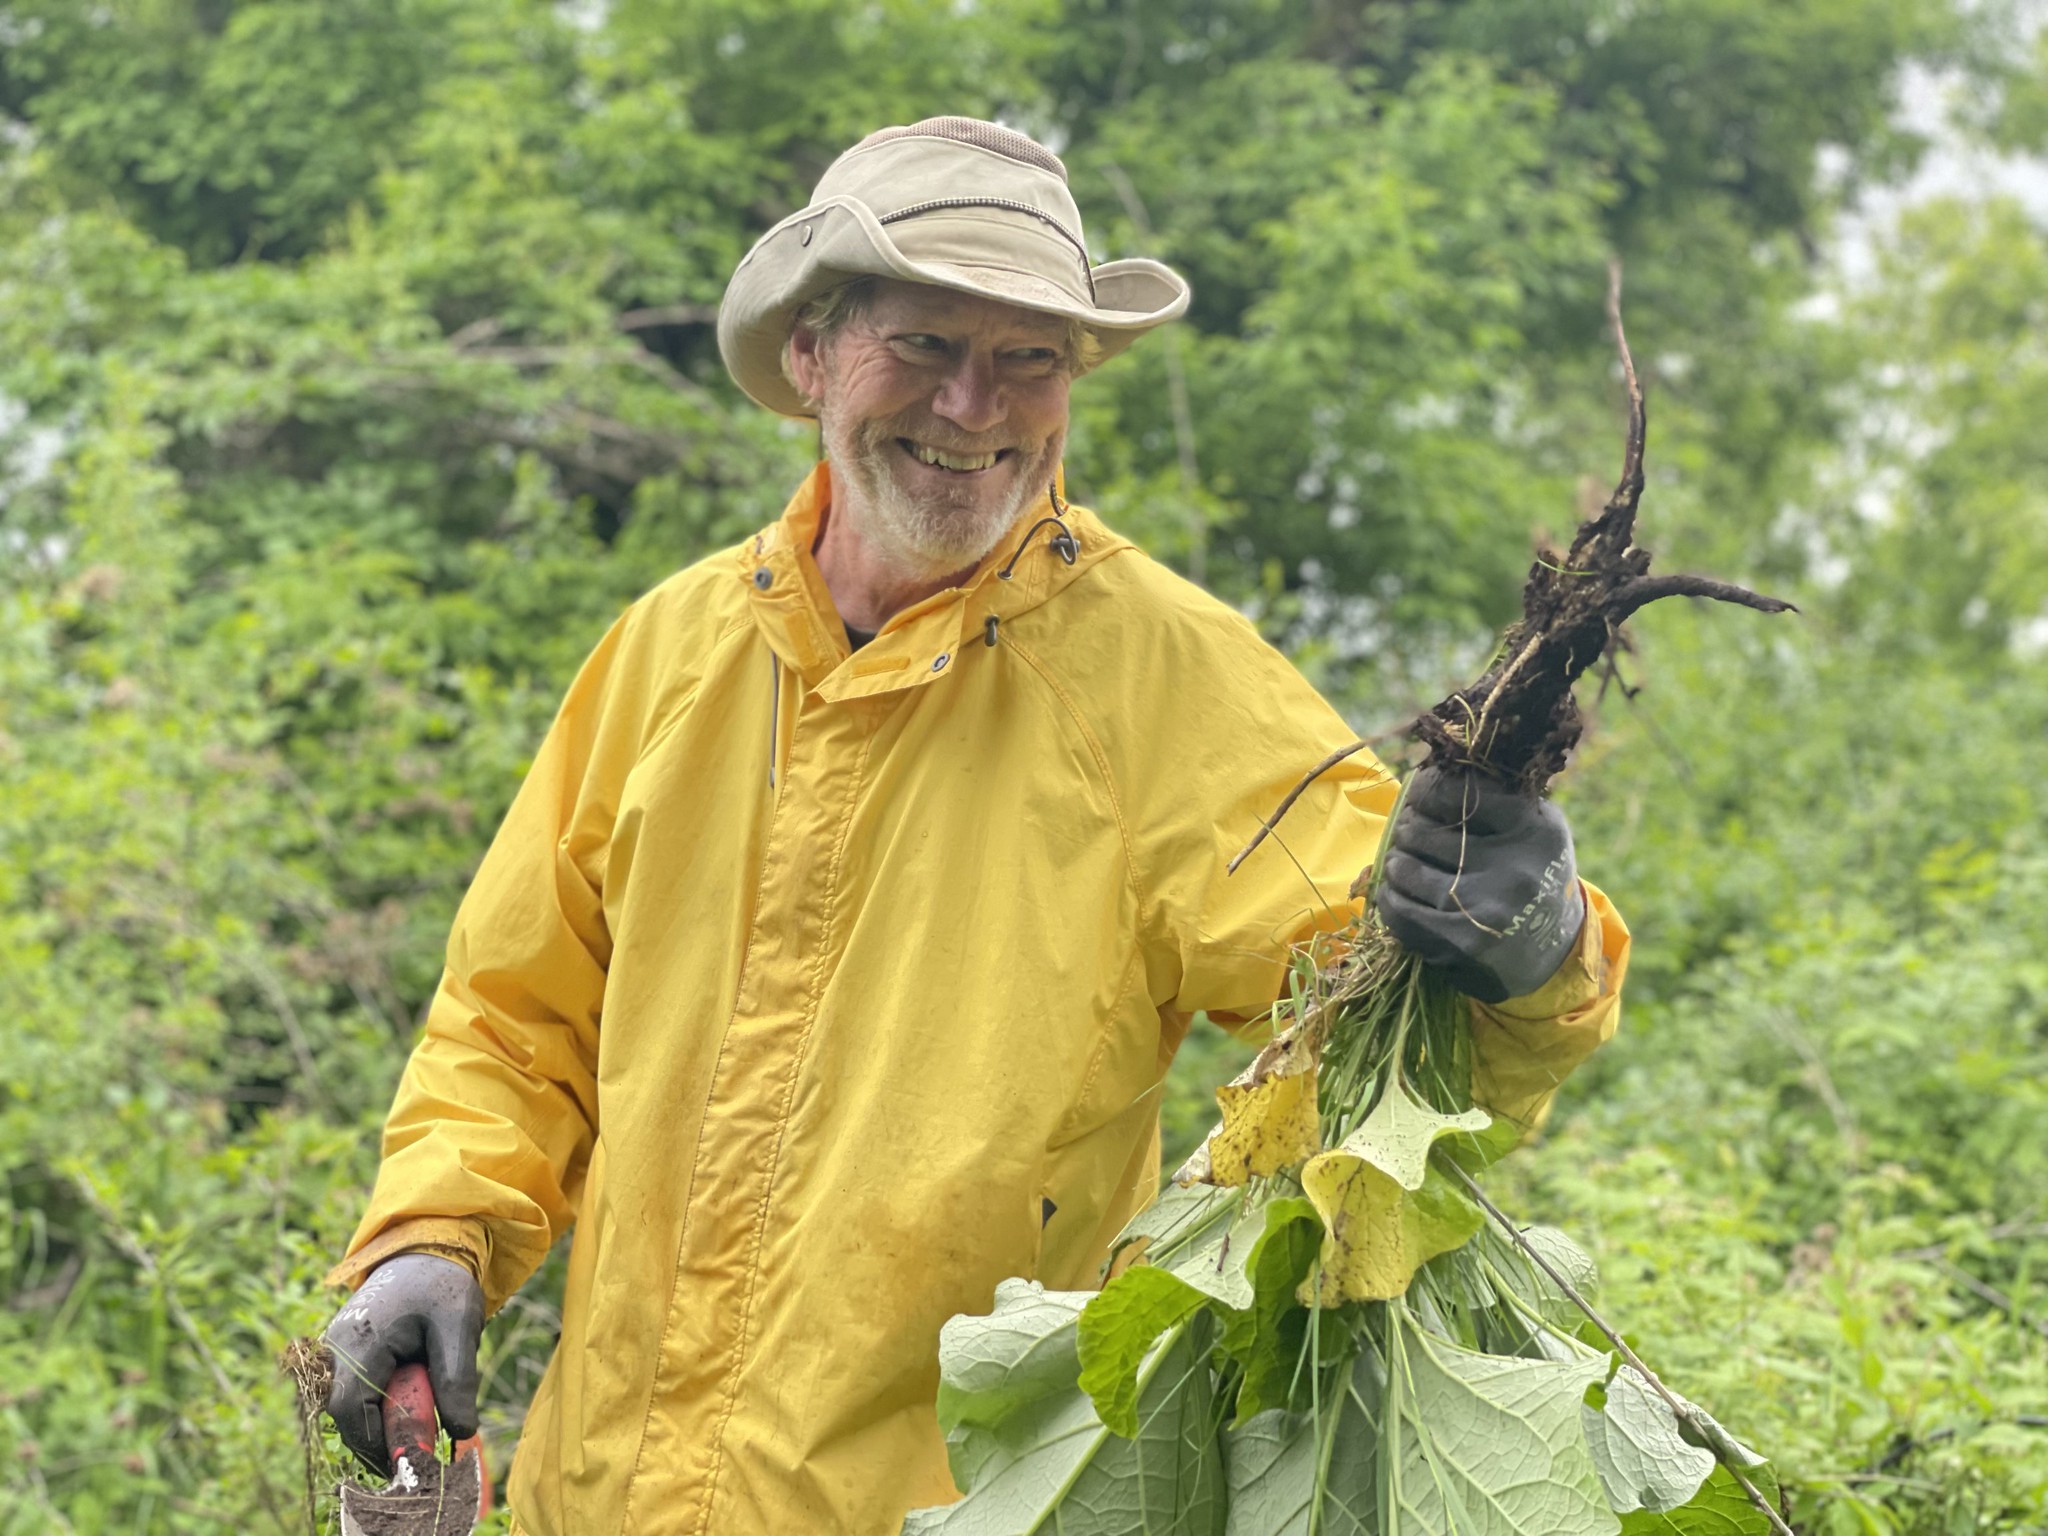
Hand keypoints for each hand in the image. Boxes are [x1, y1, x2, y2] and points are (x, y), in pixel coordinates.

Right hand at [323, 1252, 483, 1474]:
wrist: (425, 1253)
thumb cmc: (442, 1286)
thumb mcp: (459, 1327)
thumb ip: (457, 1379)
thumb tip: (460, 1433)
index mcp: (360, 1338)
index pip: (350, 1407)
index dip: (374, 1441)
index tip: (409, 1460)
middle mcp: (336, 1348)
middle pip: (345, 1413)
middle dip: (380, 1438)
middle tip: (419, 1452)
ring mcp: (337, 1352)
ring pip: (350, 1406)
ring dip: (382, 1421)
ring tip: (420, 1424)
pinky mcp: (345, 1357)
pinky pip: (356, 1394)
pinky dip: (380, 1408)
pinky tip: (409, 1406)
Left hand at [1372, 766, 1584, 1003]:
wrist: (1555, 947)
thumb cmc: (1534, 871)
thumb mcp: (1536, 825)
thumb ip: (1496, 797)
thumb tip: (1426, 777)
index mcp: (1534, 829)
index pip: (1459, 794)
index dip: (1427, 791)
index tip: (1419, 795)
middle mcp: (1514, 868)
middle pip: (1425, 833)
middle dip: (1407, 829)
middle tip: (1407, 831)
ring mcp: (1487, 908)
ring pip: (1408, 871)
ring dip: (1396, 863)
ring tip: (1400, 861)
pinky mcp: (1464, 941)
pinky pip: (1403, 912)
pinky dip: (1391, 898)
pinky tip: (1395, 892)